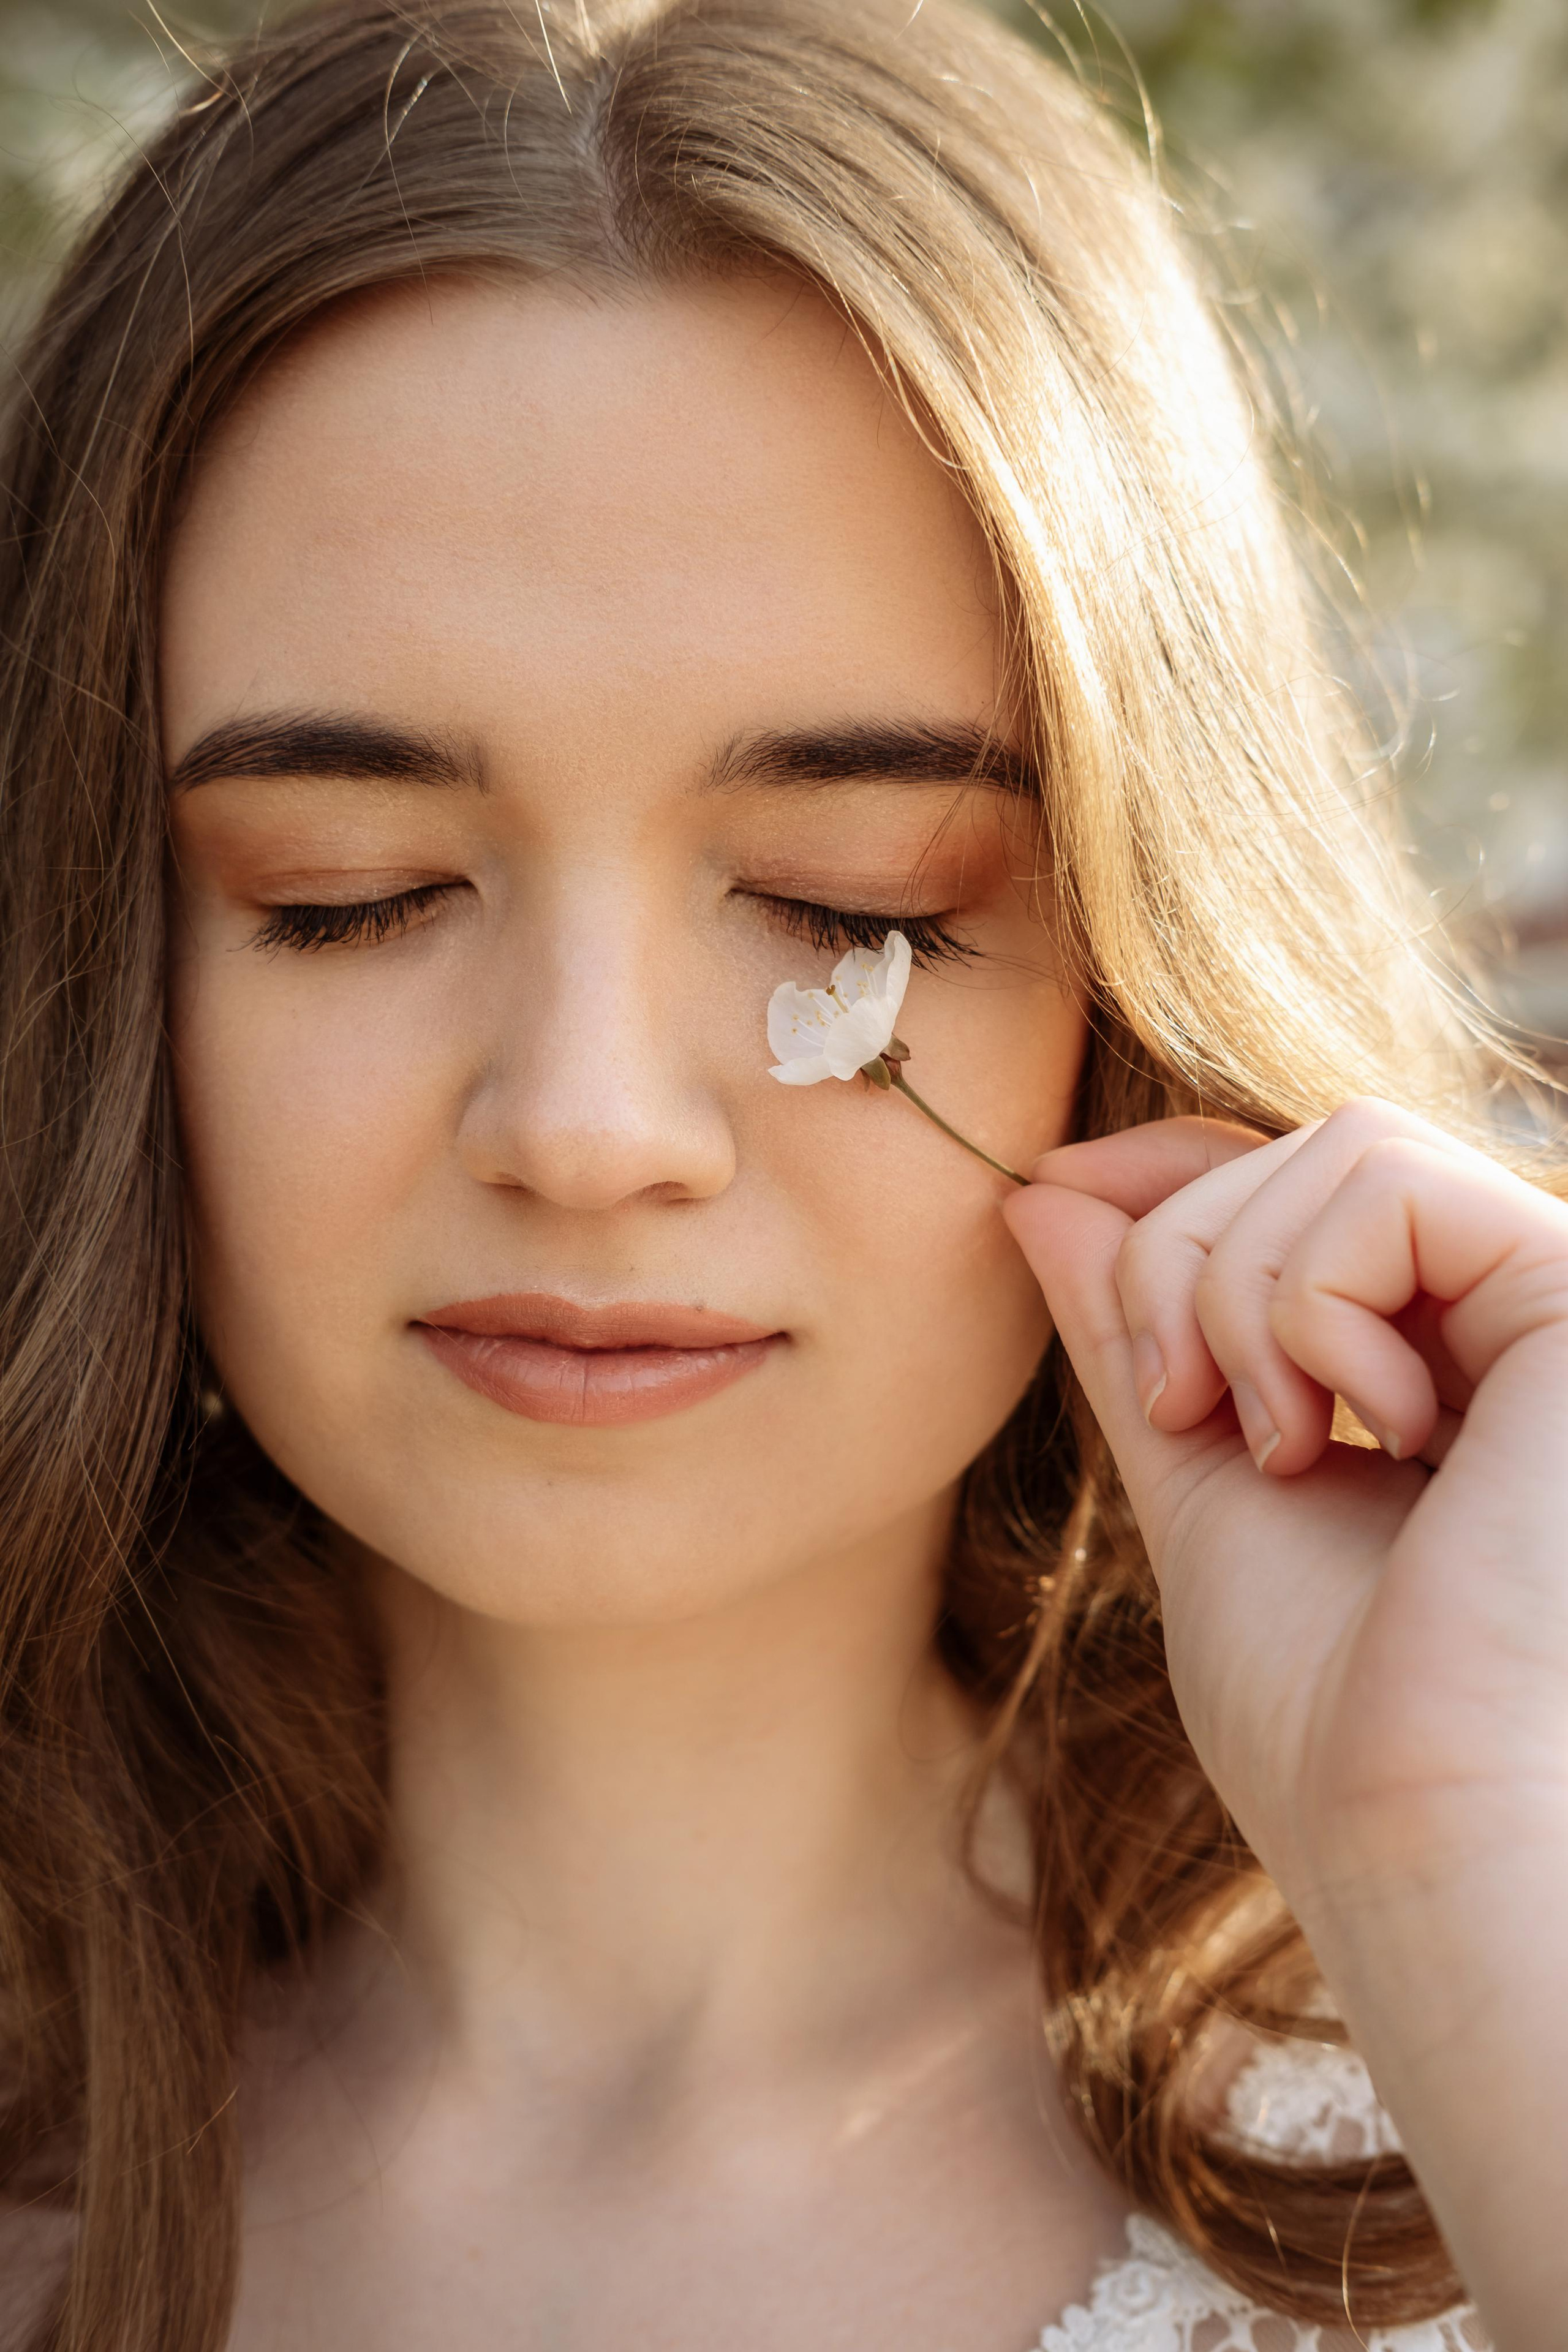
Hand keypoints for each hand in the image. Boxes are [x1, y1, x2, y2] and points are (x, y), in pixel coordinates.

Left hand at [1004, 1095, 1567, 2348]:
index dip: (1170, 1169)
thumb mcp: (1193, 1477)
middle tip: (1183, 1415)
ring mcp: (1549, 1300)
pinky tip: (1347, 1431)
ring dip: (1237, 1293)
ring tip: (1272, 1446)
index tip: (1051, 1191)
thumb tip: (1041, 1189)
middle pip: (1300, 1150)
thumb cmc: (1323, 1708)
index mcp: (1443, 1358)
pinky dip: (1308, 1300)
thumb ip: (1133, 1329)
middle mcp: (1512, 1316)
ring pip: (1342, 1145)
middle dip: (1179, 1260)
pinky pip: (1388, 1182)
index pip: (1299, 1180)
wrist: (1419, 1821)